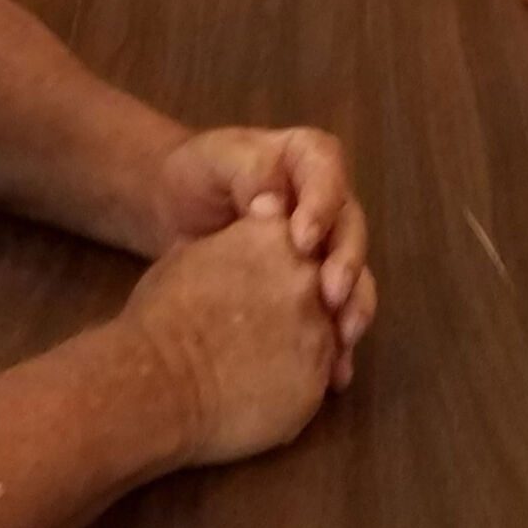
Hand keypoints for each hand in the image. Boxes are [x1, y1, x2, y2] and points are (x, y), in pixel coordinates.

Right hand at [119, 212, 340, 466]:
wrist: (159, 379)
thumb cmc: (162, 314)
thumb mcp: (194, 253)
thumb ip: (239, 239)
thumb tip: (257, 227)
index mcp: (277, 236)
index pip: (303, 242)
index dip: (287, 265)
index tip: (265, 286)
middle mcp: (309, 274)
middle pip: (323, 286)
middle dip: (299, 306)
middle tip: (262, 331)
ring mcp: (320, 327)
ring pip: (329, 333)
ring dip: (304, 346)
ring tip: (261, 363)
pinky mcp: (319, 377)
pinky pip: (322, 377)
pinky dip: (300, 383)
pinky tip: (266, 389)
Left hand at [150, 128, 377, 386]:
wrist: (173, 206)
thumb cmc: (197, 172)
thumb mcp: (216, 158)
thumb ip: (248, 170)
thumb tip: (275, 202)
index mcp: (310, 160)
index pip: (329, 179)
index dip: (322, 209)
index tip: (302, 241)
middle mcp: (327, 203)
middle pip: (350, 230)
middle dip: (346, 265)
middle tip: (331, 296)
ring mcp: (324, 246)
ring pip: (354, 274)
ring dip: (353, 306)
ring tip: (342, 338)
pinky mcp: (312, 285)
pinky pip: (334, 311)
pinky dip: (337, 341)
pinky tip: (335, 369)